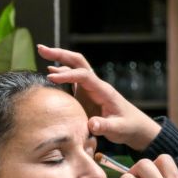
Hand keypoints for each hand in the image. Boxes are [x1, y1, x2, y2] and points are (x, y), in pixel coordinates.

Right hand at [39, 45, 160, 150]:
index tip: (51, 77)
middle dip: (60, 54)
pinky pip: (73, 80)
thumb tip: (91, 124)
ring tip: (41, 52)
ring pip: (74, 67)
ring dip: (58, 59)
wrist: (135, 127)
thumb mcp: (119, 129)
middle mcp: (96, 85)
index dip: (67, 75)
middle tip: (42, 49)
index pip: (84, 76)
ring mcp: (91, 89)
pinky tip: (50, 73)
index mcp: (103, 91)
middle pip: (78, 62)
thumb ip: (105, 126)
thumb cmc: (128, 127)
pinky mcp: (86, 95)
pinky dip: (61, 73)